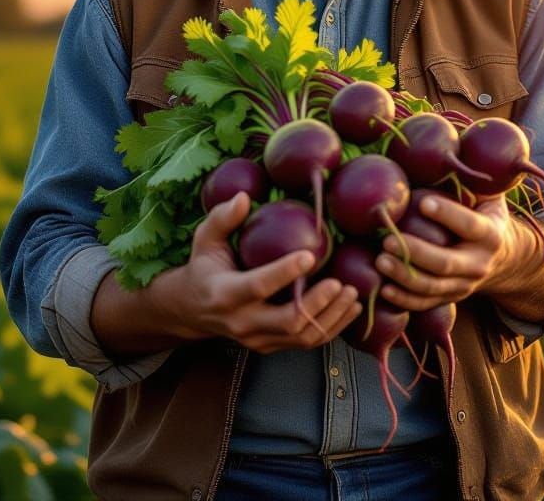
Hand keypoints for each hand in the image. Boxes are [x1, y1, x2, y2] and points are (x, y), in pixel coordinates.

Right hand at [145, 192, 361, 353]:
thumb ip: (222, 218)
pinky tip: (348, 309)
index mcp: (225, 293)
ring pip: (301, 336)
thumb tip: (244, 197)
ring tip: (351, 294)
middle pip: (287, 321)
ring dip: (331, 317)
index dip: (284, 272)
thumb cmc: (204, 266)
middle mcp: (242, 322)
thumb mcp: (205, 239)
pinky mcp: (270, 346)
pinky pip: (305, 343)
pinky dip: (331, 328)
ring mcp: (257, 339)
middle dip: (318, 303)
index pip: (258, 286)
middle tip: (341, 283)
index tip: (310, 254)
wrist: (192, 310)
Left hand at [374, 194, 529, 311]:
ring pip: (433, 287)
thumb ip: (471, 179)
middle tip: (387, 239)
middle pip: (446, 263)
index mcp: (491, 233)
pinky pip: (426, 304)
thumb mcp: (488, 195)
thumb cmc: (485, 212)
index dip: (448, 214)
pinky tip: (384, 288)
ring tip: (380, 261)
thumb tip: (448, 148)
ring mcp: (465, 285)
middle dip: (416, 252)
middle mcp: (480, 263)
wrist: (505, 257)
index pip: (469, 225)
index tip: (422, 202)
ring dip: (404, 277)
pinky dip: (405, 301)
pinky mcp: (451, 298)